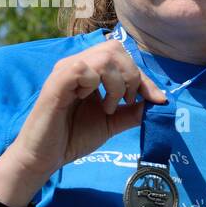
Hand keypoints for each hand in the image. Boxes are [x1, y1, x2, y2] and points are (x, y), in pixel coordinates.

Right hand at [3, 40, 167, 190]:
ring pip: (103, 57)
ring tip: (109, 107)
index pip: (123, 59)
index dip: (144, 77)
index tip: (157, 99)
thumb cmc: (74, 137)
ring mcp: (65, 72)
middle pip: (115, 49)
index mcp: (91, 72)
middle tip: (127, 101)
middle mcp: (77, 66)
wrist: (46, 157)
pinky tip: (88, 101)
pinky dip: (94, 84)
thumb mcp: (112, 122)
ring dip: (116, 83)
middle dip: (131, 76)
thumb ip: (132, 111)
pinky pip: (82, 69)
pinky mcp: (55, 84)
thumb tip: (159, 102)